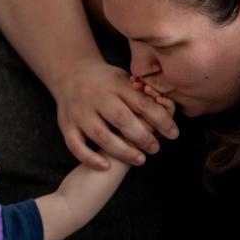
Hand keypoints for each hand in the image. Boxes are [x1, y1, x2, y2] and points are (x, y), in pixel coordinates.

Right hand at [53, 60, 178, 169]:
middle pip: (122, 120)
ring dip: (122, 151)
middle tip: (155, 148)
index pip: (142, 103)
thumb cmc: (106, 82)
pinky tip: (106, 166)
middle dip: (142, 137)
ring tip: (140, 159)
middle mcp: (96, 97)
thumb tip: (169, 111)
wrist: (70, 74)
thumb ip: (142, 94)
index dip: (160, 120)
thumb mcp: (124, 79)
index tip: (173, 133)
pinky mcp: (66, 125)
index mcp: (115, 84)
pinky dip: (90, 158)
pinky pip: (76, 145)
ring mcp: (80, 112)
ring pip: (101, 135)